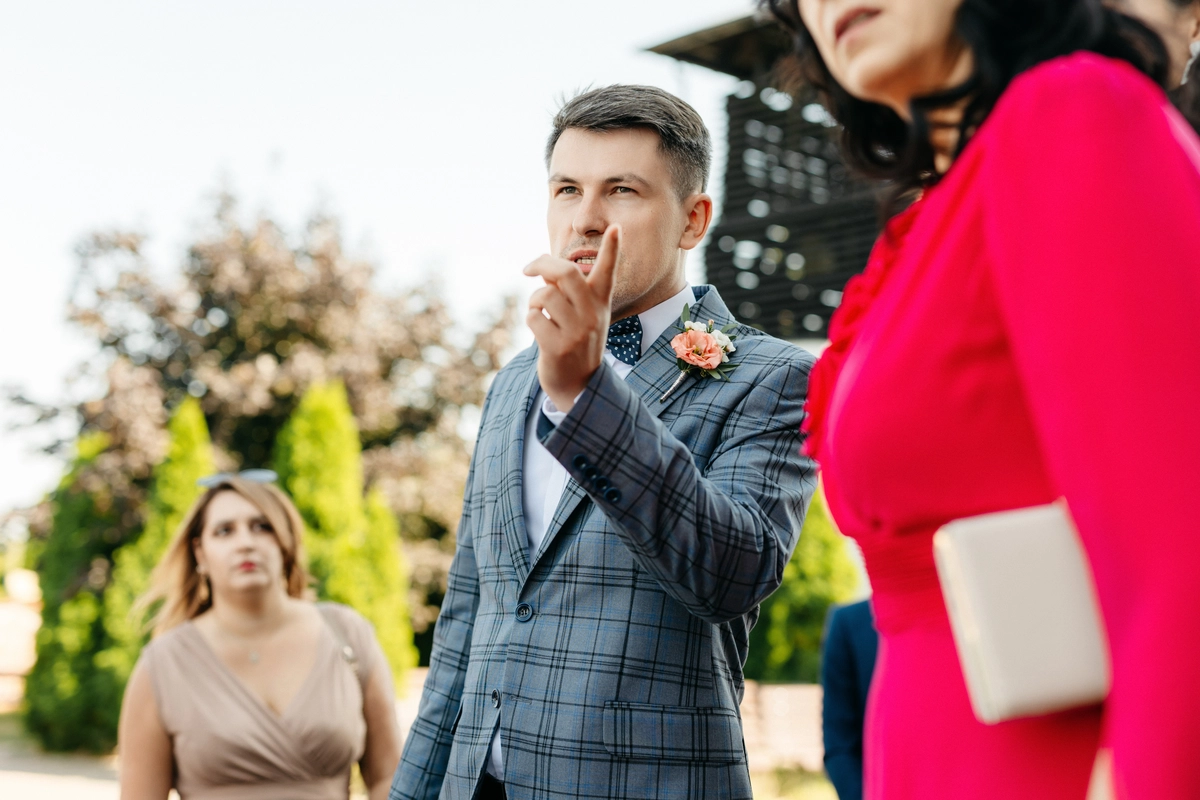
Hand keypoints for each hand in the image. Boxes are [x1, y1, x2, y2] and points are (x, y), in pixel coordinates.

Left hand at [524, 225, 619, 412]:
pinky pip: (533, 317)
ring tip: (541, 314)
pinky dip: (531, 320)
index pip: (607, 272)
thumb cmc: (576, 340)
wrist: (578, 386)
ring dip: (535, 301)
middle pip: (564, 273)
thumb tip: (543, 269)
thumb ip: (568, 290)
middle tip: (528, 269)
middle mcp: (593, 315)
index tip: (614, 227)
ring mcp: (577, 332)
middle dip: (541, 264)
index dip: (611, 249)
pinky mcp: (558, 347)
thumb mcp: (582, 314)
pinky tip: (541, 332)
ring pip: (544, 295)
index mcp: (601, 303)